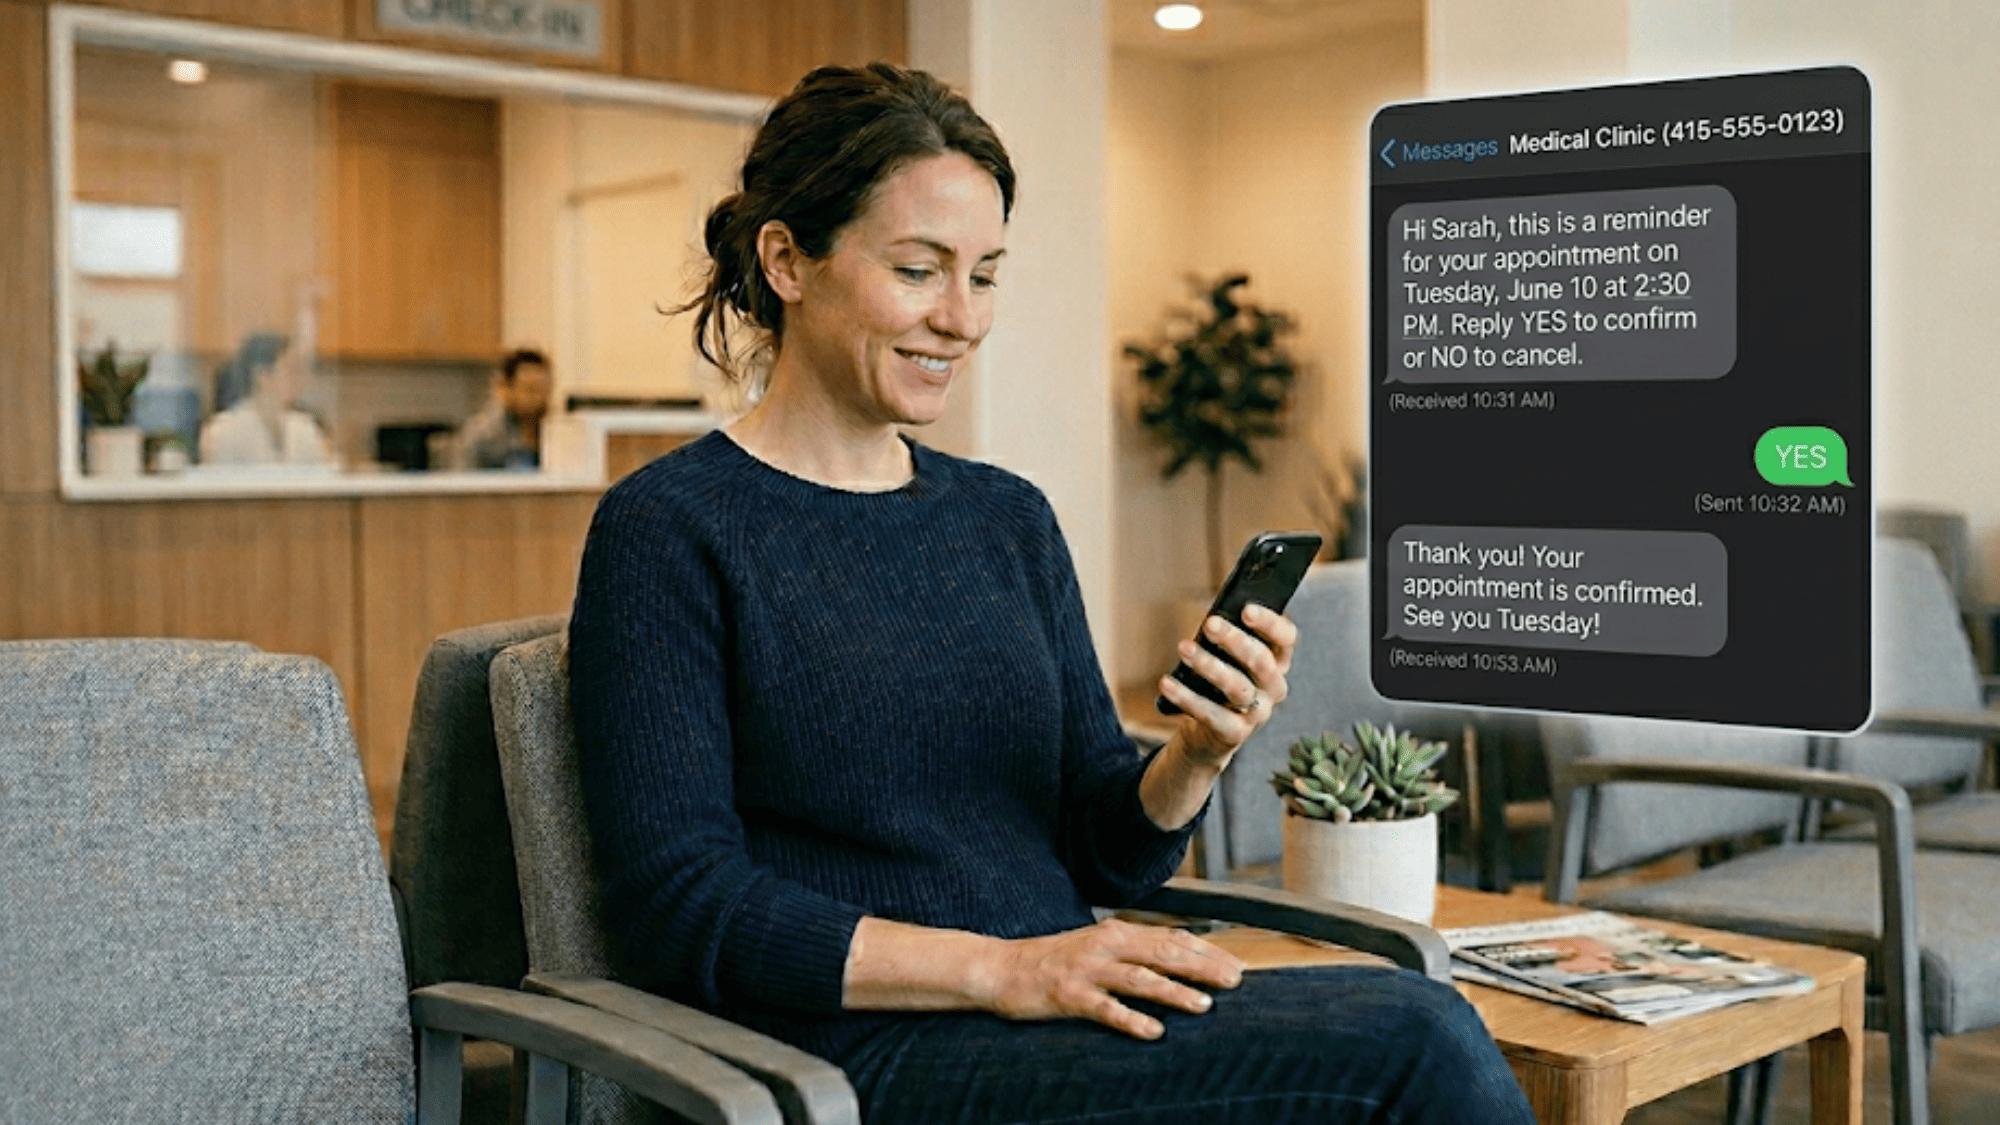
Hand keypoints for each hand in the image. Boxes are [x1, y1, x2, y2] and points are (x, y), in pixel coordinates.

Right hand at [969, 918, 1244, 1039]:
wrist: (1001, 968)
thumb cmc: (1054, 961)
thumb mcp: (1097, 946)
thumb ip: (1132, 950)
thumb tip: (1175, 958)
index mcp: (1115, 932)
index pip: (1170, 937)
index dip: (1205, 951)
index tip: (1235, 964)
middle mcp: (1105, 946)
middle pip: (1163, 953)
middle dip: (1202, 966)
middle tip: (1234, 981)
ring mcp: (1087, 971)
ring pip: (1140, 979)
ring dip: (1174, 991)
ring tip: (1204, 1005)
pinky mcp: (1069, 996)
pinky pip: (1105, 1009)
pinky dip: (1131, 1019)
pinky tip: (1154, 1032)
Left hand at [1157, 603, 1297, 767]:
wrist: (1208, 732)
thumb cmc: (1217, 681)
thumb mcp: (1225, 658)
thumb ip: (1225, 639)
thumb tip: (1212, 620)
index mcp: (1277, 662)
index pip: (1286, 638)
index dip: (1270, 623)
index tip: (1246, 610)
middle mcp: (1274, 688)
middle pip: (1261, 661)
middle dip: (1235, 640)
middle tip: (1210, 623)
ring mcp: (1258, 713)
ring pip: (1237, 687)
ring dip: (1209, 666)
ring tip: (1184, 648)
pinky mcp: (1235, 734)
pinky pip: (1211, 714)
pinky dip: (1186, 697)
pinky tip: (1166, 683)